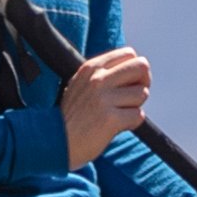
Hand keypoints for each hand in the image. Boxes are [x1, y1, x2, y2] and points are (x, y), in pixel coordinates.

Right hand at [61, 45, 154, 168]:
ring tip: (117, 114)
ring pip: (142, 93)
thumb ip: (103, 74)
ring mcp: (104, 99)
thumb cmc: (72, 116)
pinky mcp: (110, 119)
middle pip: (141, 67)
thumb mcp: (81, 84)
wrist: (53, 142)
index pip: (129, 54)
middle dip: (143, 83)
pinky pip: (138, 116)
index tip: (129, 83)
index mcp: (91, 68)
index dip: (135, 69)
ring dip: (135, 106)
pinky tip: (116, 127)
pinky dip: (132, 123)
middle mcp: (97, 79)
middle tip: (133, 97)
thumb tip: (136, 69)